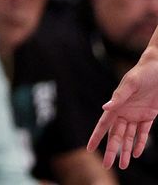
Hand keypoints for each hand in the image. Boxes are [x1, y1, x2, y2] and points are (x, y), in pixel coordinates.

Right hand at [87, 49, 157, 168]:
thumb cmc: (142, 73)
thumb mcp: (130, 84)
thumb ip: (118, 97)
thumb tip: (105, 108)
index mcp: (117, 104)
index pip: (104, 124)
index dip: (97, 137)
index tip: (90, 149)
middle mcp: (124, 111)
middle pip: (116, 135)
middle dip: (112, 150)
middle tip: (108, 166)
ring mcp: (136, 114)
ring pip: (129, 137)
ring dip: (127, 151)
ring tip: (124, 166)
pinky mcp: (149, 115)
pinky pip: (144, 133)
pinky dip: (141, 143)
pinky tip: (138, 153)